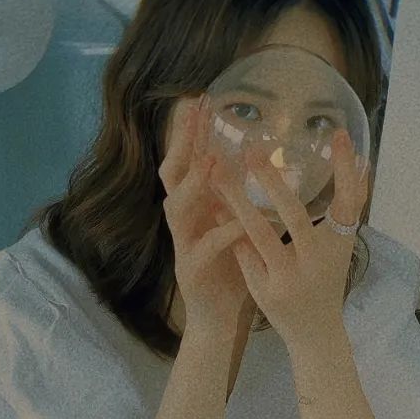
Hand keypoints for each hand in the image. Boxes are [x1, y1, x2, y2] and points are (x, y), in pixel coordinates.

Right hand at [159, 96, 250, 331]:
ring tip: (210, 159)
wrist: (220, 320)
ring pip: (177, 208)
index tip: (202, 98)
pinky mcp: (192, 272)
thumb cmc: (232, 270)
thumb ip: (233, 195)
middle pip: (172, 174)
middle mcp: (183, 221)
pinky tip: (239, 222)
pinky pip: (204, 249)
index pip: (187, 160)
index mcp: (195, 208)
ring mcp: (183, 246)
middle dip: (182, 141)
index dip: (191, 131)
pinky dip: (221, 234)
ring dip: (194, 183)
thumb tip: (246, 156)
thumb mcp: (234, 224)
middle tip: (195, 110)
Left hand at [210, 129, 369, 348]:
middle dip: (273, 181)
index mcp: (340, 245)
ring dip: (237, 201)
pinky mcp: (265, 291)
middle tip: (253, 149)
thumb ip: (347, 206)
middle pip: (294, 217)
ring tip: (218, 172)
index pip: (349, 203)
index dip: (347, 171)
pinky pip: (244, 254)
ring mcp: (288, 278)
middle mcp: (316, 261)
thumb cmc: (327, 279)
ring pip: (259, 234)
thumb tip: (362, 162)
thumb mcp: (341, 244)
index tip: (340, 135)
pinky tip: (212, 206)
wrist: (316, 333)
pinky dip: (229, 230)